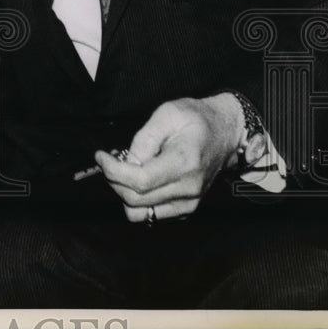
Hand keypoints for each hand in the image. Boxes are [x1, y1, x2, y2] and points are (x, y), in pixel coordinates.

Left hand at [95, 93, 242, 223]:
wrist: (226, 133)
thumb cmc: (197, 119)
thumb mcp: (167, 114)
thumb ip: (144, 138)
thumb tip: (127, 161)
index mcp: (184, 163)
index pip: (140, 181)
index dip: (113, 171)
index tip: (101, 156)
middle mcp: (188, 188)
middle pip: (135, 199)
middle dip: (114, 180)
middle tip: (109, 160)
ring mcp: (189, 202)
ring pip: (140, 213)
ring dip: (124, 193)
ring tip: (125, 170)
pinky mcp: (186, 208)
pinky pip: (151, 215)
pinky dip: (138, 200)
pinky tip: (139, 179)